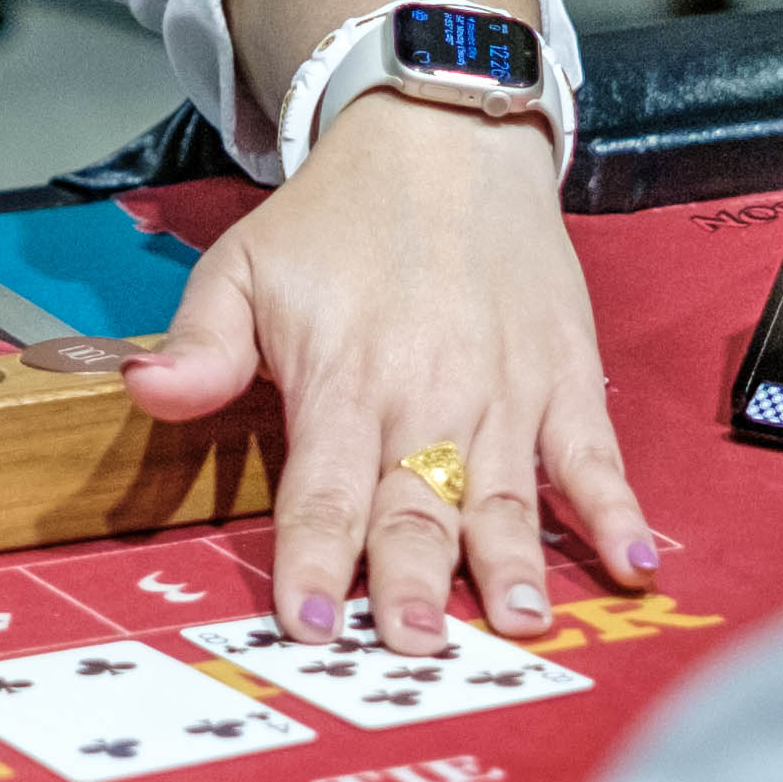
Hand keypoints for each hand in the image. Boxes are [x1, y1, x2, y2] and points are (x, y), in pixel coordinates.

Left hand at [120, 92, 650, 655]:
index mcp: (344, 378)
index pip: (322, 488)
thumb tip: (146, 393)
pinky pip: (593, 457)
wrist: (445, 138)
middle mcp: (428, 394)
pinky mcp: (564, 378)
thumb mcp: (243, 265)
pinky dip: (618, 512)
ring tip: (519, 624)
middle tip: (412, 643)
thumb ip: (200, 344)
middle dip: (413, 579)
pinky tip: (636, 567)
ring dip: (512, 563)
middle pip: (416, 505)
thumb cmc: (335, 219)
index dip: (314, 559)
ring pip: (503, 495)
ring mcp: (505, 391)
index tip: (307, 625)